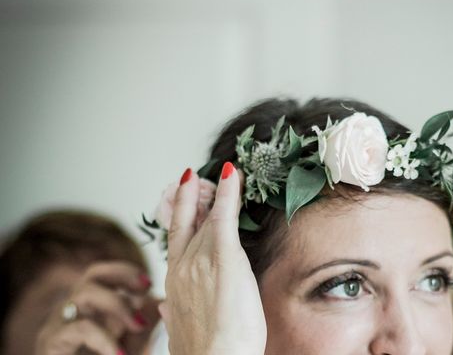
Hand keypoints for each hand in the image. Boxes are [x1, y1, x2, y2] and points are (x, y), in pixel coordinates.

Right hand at [35, 261, 154, 354]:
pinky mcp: (50, 344)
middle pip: (91, 274)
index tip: (148, 282)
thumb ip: (140, 325)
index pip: (102, 273)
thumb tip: (164, 304)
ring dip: (118, 303)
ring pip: (84, 293)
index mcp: (88, 309)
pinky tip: (120, 354)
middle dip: (123, 276)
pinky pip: (79, 328)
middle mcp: (71, 312)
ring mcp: (58, 326)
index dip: (125, 271)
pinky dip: (104, 338)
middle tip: (147, 289)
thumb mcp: (127, 346)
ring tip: (139, 324)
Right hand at [161, 164, 266, 354]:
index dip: (179, 217)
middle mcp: (183, 264)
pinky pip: (224, 215)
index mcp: (174, 281)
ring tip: (221, 173)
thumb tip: (164, 310)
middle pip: (187, 222)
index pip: (177, 240)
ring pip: (208, 216)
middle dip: (190, 197)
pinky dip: (227, 191)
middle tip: (192, 175)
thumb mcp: (177, 331)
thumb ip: (172, 313)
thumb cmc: (203, 352)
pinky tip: (230, 173)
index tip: (181, 199)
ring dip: (214, 192)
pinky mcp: (223, 257)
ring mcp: (201, 258)